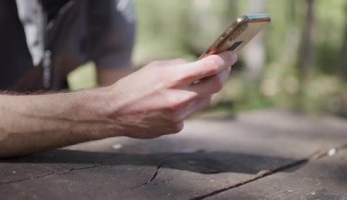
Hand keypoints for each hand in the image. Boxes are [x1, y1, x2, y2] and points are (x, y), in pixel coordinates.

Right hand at [104, 52, 236, 138]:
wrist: (115, 112)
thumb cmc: (133, 86)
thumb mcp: (156, 67)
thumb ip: (180, 66)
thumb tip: (199, 66)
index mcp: (172, 78)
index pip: (210, 67)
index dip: (225, 60)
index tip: (231, 56)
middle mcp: (178, 98)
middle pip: (216, 86)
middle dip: (222, 75)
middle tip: (222, 69)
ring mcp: (178, 116)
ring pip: (205, 101)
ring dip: (203, 91)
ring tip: (190, 87)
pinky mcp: (176, 128)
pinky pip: (190, 114)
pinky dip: (187, 106)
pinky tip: (171, 105)